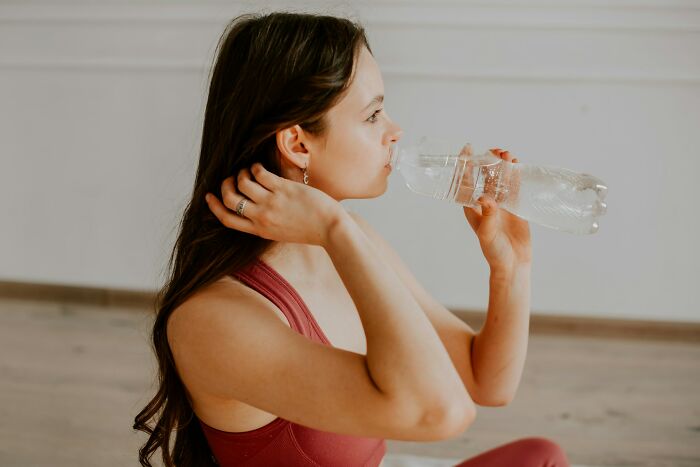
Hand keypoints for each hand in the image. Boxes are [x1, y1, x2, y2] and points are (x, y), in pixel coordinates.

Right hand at [205, 162, 342, 246]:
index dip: (215, 207)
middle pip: (230, 200)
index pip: (228, 219)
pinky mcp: (282, 189)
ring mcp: (271, 203)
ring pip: (242, 184)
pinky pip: (259, 174)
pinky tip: (260, 167)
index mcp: (260, 230)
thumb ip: (265, 222)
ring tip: (248, 171)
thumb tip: (254, 205)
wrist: (330, 229)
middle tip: (230, 179)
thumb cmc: (310, 230)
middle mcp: (262, 217)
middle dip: (225, 186)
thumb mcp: (281, 233)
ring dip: (241, 173)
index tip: (209, 197)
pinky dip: (255, 167)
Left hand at [462, 146, 531, 270]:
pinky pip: (514, 185)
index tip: (468, 148)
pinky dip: (515, 173)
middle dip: (488, 160)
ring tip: (507, 155)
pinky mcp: (514, 205)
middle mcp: (485, 201)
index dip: (466, 164)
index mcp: (471, 206)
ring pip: (500, 177)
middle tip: (495, 151)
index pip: (466, 180)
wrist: (513, 263)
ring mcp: (500, 202)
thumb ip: (488, 216)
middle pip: (484, 174)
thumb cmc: (494, 251)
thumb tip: (485, 198)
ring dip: (502, 165)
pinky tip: (517, 164)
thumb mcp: (487, 233)